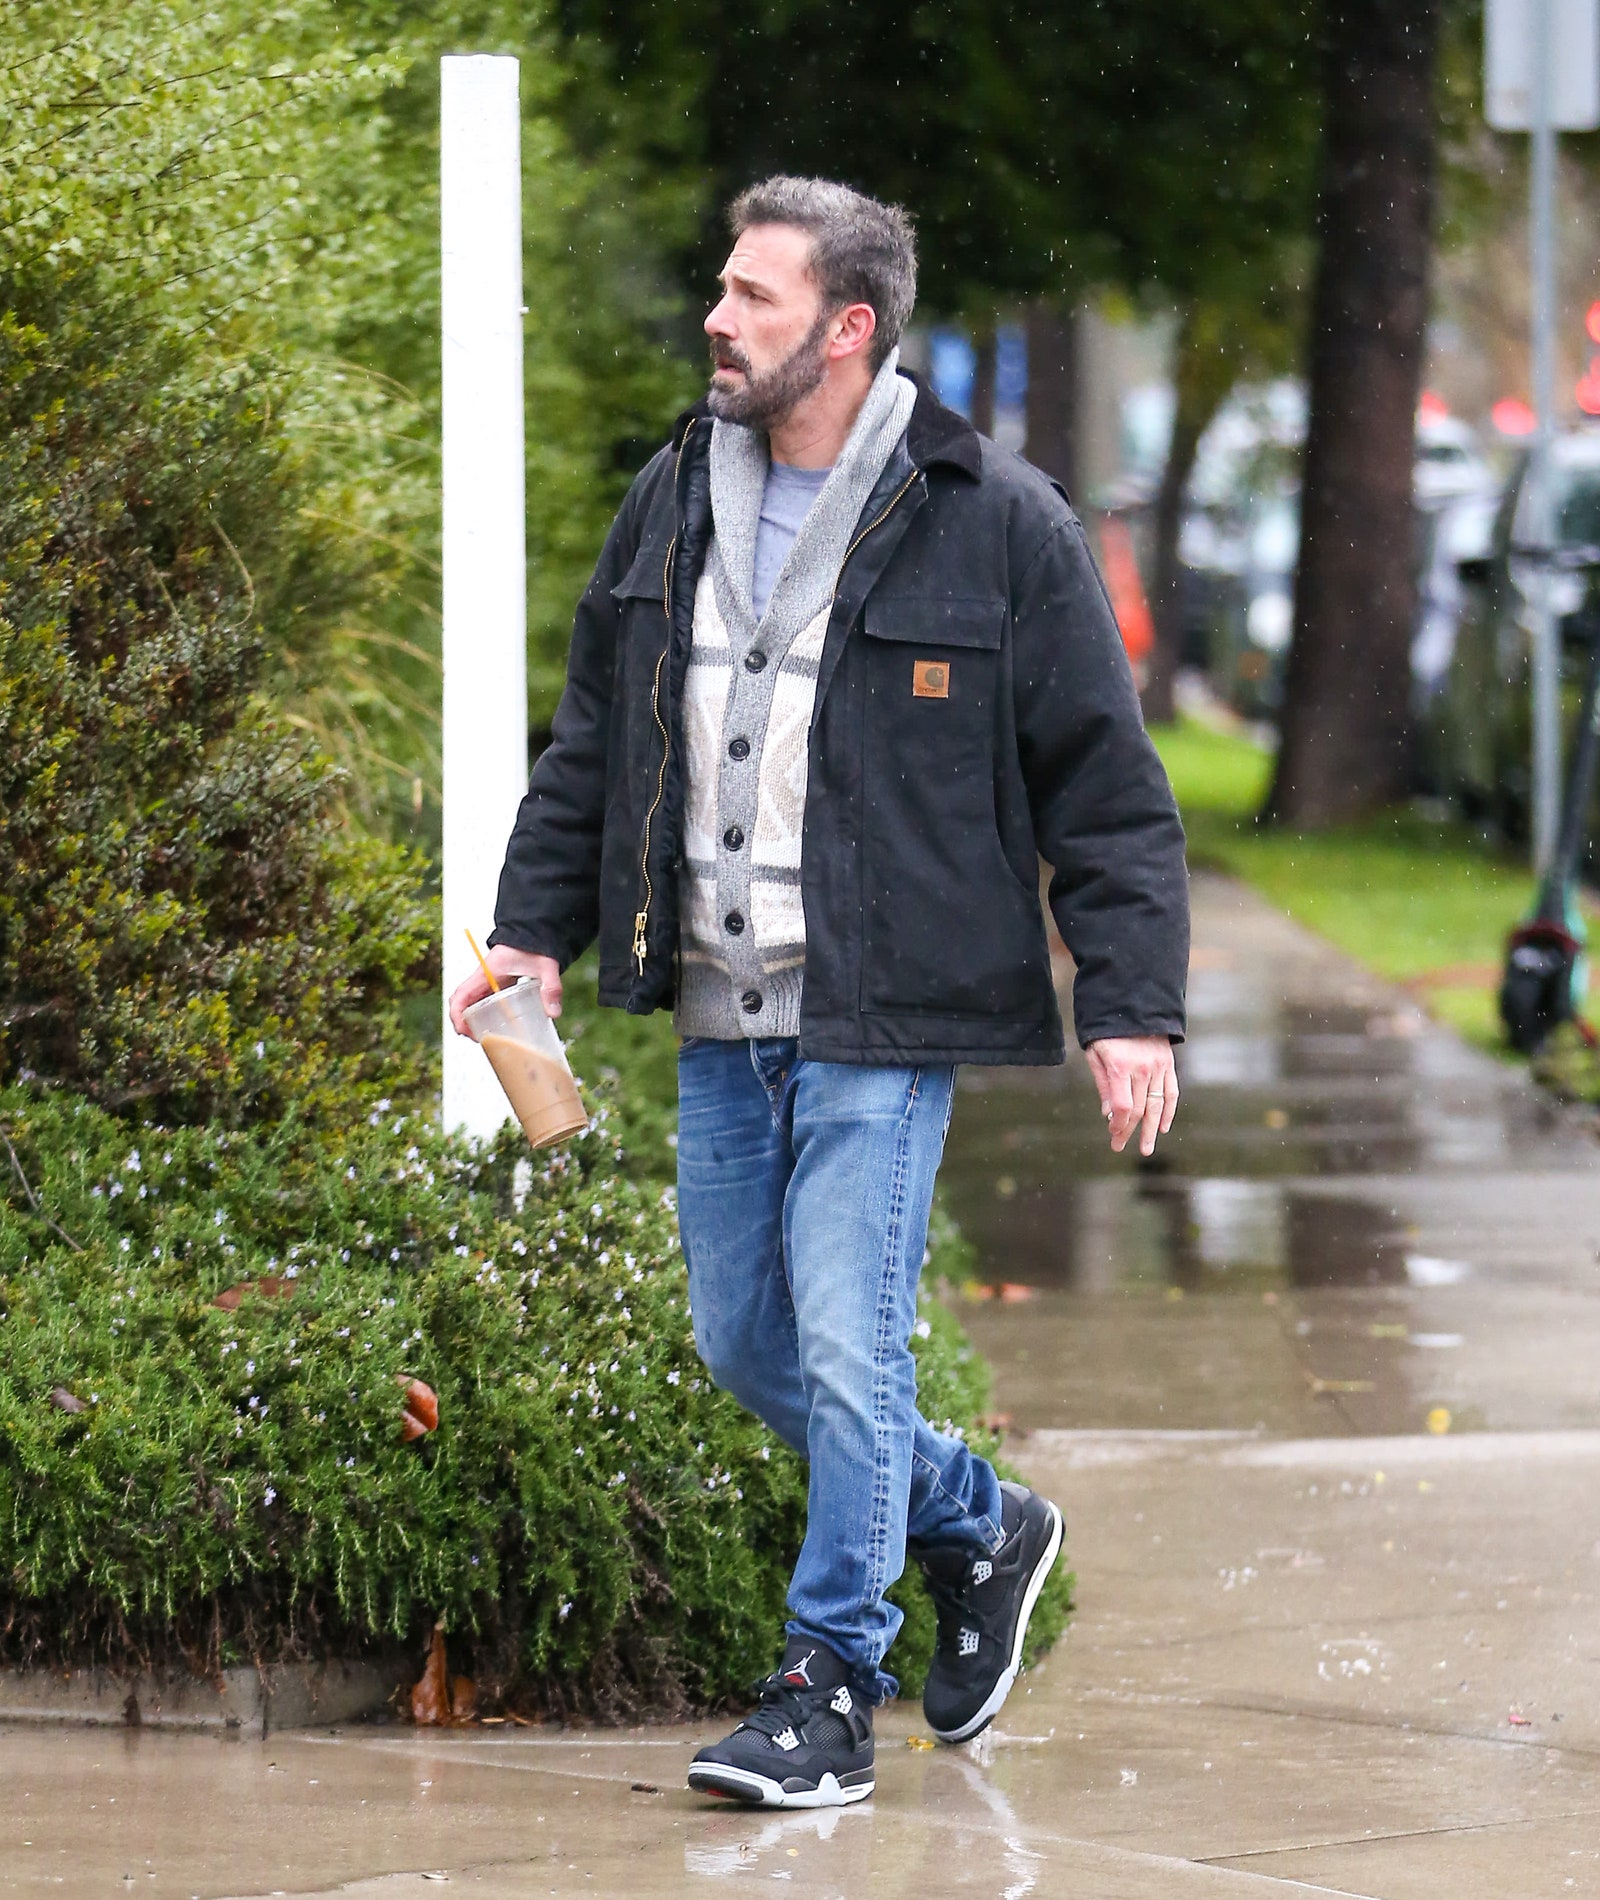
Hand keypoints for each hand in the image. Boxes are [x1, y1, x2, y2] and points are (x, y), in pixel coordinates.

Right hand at [447, 945, 561, 1036]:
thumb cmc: (536, 945)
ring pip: (469, 1000)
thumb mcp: (545, 967)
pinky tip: (495, 1024)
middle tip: (476, 1038)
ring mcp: (488, 979)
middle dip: (462, 1021)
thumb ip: (550, 988)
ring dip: (470, 1018)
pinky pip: (481, 999)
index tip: (464, 1030)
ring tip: (484, 1036)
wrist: (535, 931)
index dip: (457, 1014)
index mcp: (487, 971)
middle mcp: (483, 976)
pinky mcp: (496, 982)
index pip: (461, 994)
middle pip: (461, 1000)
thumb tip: (553, 1013)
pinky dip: (481, 1012)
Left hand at [1085, 1036, 1178, 1156]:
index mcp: (1120, 1066)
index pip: (1122, 1106)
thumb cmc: (1107, 1030)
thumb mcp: (1095, 1053)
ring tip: (1146, 1148)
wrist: (1132, 1003)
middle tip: (1120, 1147)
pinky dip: (1169, 1111)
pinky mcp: (1168, 1063)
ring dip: (1152, 1129)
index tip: (1112, 1135)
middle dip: (1128, 1131)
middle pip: (1138, 1109)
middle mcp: (1142, 1068)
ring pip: (1157, 1105)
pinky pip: (1171, 1092)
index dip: (1118, 1124)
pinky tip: (1164, 1127)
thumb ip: (1103, 1084)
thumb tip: (1107, 1113)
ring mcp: (1158, 1066)